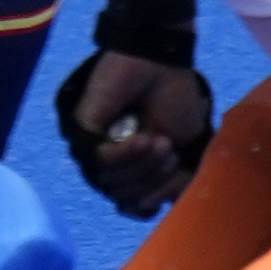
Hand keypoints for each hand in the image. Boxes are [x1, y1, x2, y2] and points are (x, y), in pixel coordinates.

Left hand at [56, 48, 215, 213]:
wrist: (160, 62)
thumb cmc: (175, 98)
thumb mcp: (186, 147)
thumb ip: (173, 182)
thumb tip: (148, 207)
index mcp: (136, 165)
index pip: (135, 203)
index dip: (154, 198)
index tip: (173, 176)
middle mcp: (114, 160)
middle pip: (125, 197)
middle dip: (153, 180)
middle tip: (169, 151)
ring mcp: (97, 147)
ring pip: (113, 183)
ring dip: (143, 166)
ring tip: (159, 141)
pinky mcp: (84, 131)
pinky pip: (100, 161)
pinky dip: (125, 153)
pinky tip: (141, 138)